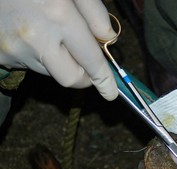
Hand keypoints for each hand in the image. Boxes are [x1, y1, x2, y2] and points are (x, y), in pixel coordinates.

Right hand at [0, 0, 117, 99]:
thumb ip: (94, 12)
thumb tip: (109, 39)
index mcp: (59, 15)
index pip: (91, 61)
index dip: (104, 79)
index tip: (110, 92)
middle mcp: (37, 37)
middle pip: (71, 78)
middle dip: (84, 76)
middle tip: (86, 63)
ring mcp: (15, 48)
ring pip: (51, 71)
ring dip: (59, 60)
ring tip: (48, 32)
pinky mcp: (0, 53)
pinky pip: (28, 63)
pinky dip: (37, 55)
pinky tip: (30, 33)